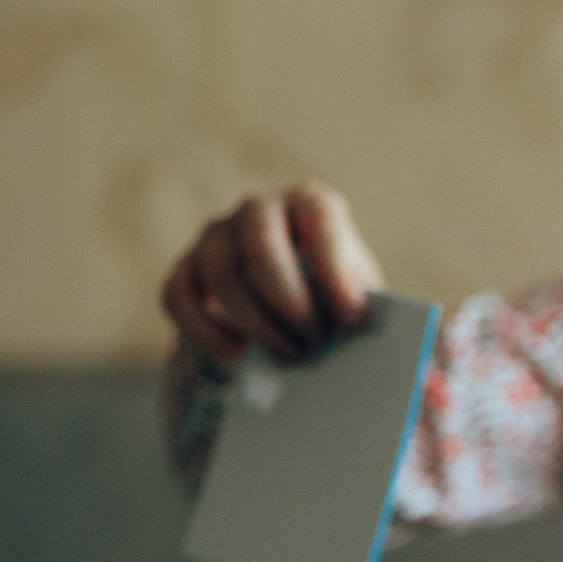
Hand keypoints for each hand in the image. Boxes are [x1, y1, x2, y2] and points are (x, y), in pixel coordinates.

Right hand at [162, 182, 384, 366]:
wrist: (287, 302)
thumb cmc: (334, 296)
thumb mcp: (358, 296)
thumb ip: (367, 314)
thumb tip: (383, 358)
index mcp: (311, 203)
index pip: (319, 214)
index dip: (335, 267)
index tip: (352, 316)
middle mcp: (259, 209)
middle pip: (262, 246)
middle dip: (290, 302)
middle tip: (316, 345)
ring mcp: (215, 235)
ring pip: (221, 274)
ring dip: (257, 323)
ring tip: (290, 356)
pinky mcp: (184, 269)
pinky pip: (179, 296)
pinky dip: (206, 332)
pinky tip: (237, 357)